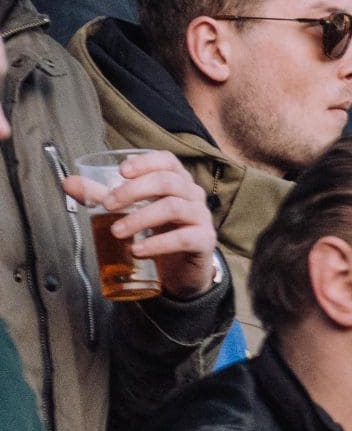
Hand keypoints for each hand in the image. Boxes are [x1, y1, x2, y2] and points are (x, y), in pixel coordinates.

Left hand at [66, 152, 219, 301]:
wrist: (182, 269)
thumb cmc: (158, 232)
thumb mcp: (131, 211)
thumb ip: (102, 196)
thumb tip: (69, 183)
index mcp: (177, 181)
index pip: (167, 161)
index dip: (145, 162)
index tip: (121, 172)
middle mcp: (192, 194)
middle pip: (167, 181)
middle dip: (133, 191)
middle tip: (107, 206)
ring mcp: (200, 216)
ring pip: (173, 207)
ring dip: (140, 218)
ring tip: (116, 232)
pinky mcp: (204, 240)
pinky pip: (184, 237)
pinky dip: (158, 243)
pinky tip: (138, 250)